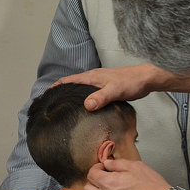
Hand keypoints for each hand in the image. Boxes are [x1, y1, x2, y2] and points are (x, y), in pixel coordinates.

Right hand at [54, 64, 189, 110]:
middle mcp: (92, 79)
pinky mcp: (106, 90)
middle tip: (50, 108)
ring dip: (72, 98)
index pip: (66, 81)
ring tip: (63, 111)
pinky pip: (90, 96)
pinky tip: (85, 112)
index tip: (43, 97)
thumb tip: (86, 105)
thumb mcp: (115, 90)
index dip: (54, 88)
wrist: (146, 80)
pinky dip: (84, 102)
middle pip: (71, 86)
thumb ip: (101, 97)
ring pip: (81, 91)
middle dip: (59, 94)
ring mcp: (99, 85)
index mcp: (90, 77)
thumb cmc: (132, 82)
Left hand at [85, 159, 170, 189]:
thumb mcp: (137, 167)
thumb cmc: (153, 188)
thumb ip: (118, 164)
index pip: (91, 174)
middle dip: (94, 181)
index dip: (97, 168)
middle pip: (87, 189)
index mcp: (109, 183)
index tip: (104, 168)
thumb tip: (108, 164)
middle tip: (104, 178)